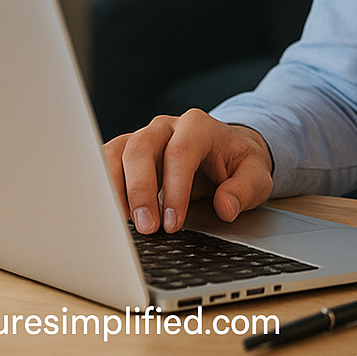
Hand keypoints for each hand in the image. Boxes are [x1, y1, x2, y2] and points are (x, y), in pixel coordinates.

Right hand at [104, 108, 273, 233]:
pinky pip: (104, 163)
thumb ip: (245, 189)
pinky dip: (101, 188)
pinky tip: (107, 215)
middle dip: (140, 191)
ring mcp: (143, 137)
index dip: (174, 188)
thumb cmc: (237, 163)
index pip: (180, 152)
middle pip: (141, 148)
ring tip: (119, 225)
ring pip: (117, 153)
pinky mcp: (126, 152)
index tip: (173, 223)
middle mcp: (166, 127)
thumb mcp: (255, 174)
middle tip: (146, 228)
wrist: (226, 151)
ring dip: (113, 190)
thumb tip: (226, 207)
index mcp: (198, 126)